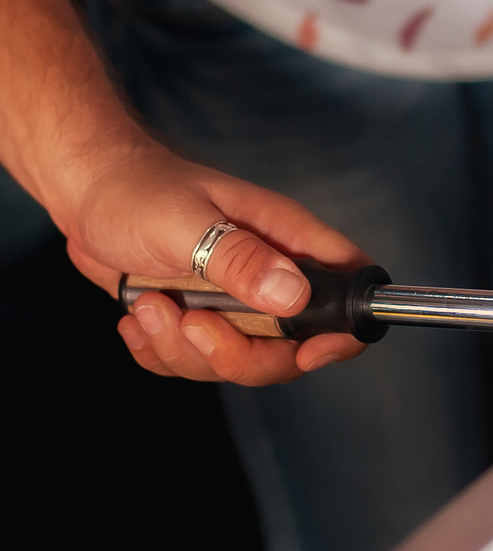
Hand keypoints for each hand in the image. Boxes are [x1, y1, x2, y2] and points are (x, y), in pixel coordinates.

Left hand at [61, 140, 370, 384]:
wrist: (85, 189)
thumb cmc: (137, 188)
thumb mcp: (185, 222)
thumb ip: (240, 259)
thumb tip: (295, 297)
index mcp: (285, 239)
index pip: (348, 286)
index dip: (344, 330)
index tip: (308, 353)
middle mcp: (269, 274)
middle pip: (290, 348)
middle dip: (238, 355)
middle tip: (193, 325)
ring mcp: (234, 301)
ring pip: (237, 360)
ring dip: (183, 350)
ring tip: (147, 305)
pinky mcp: (198, 318)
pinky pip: (194, 362)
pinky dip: (160, 352)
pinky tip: (138, 315)